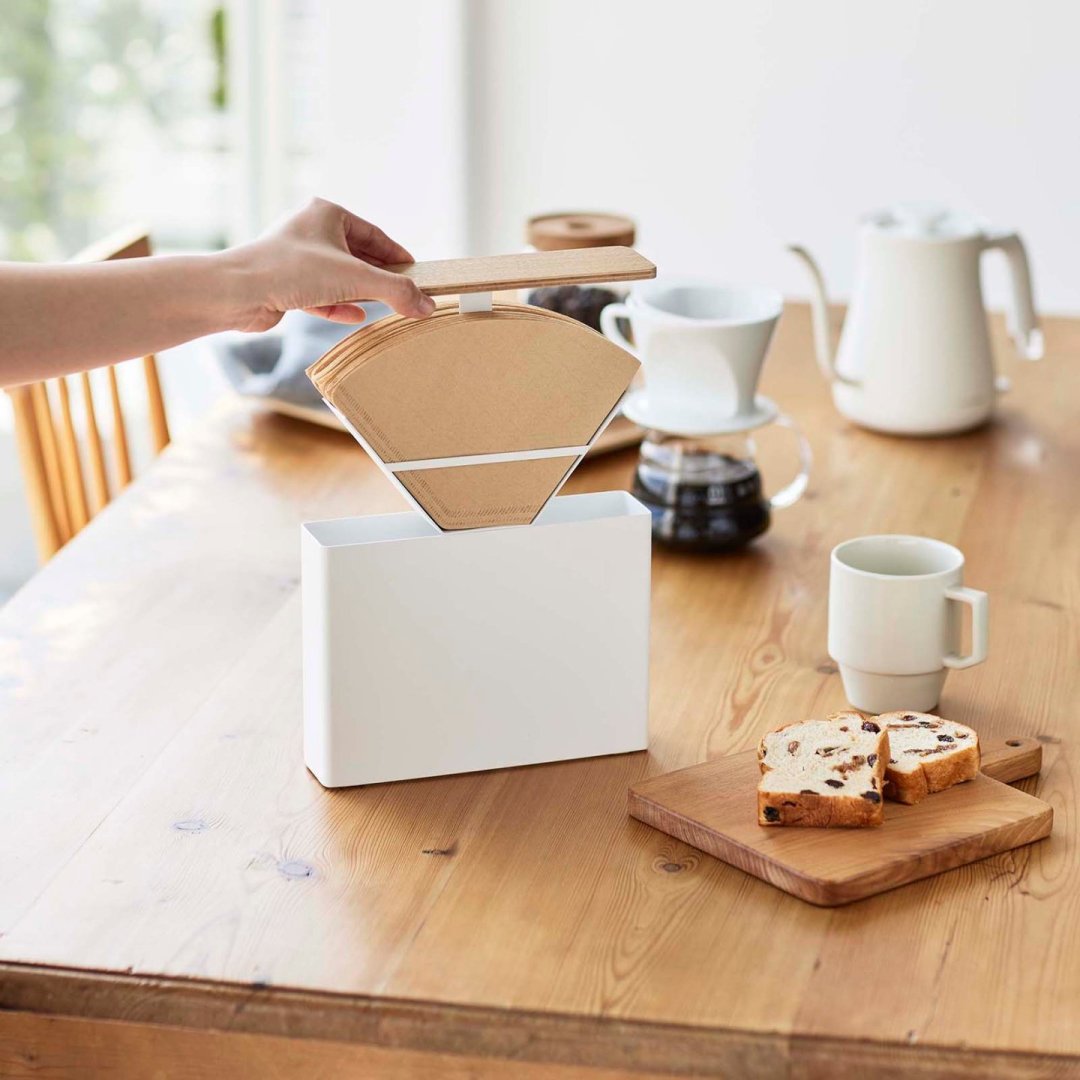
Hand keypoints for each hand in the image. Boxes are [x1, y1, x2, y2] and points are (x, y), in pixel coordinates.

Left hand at [227, 198, 436, 331]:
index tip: (416, 273)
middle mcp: (310, 230)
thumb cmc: (291, 271)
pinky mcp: (286, 284)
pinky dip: (340, 304)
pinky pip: (322, 294)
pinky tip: (357, 315)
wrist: (238, 292)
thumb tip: (427, 305)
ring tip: (386, 306)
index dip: (398, 255)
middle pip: (358, 255)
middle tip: (405, 294)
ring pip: (339, 275)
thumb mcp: (356, 279)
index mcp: (326, 213)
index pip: (374, 234)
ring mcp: (297, 258)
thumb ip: (396, 291)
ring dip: (362, 291)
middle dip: (381, 276)